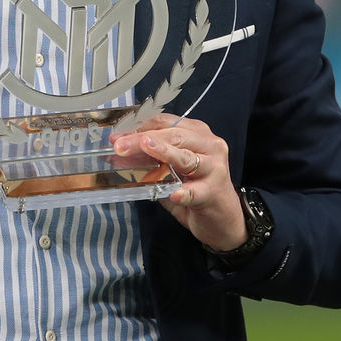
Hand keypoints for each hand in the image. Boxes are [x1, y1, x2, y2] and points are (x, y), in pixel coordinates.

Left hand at [112, 114, 245, 251]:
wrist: (223, 219)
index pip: (165, 122)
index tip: (117, 133)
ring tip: (146, 147)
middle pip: (172, 135)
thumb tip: (119, 152)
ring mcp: (214, 168)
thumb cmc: (196, 188)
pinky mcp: (214, 192)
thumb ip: (150, 158)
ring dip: (162, 152)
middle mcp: (209, 145)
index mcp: (197, 133)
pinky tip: (175, 194)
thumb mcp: (172, 168)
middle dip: (142, 139)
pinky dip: (184, 192)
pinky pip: (196, 191)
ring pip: (186, 156)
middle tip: (119, 145)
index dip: (139, 126)